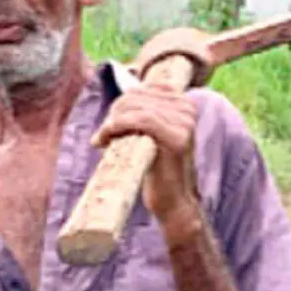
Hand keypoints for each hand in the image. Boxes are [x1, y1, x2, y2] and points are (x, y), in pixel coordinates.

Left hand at [90, 82, 202, 232]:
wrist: (173, 201)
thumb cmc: (156, 168)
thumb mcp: (150, 133)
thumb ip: (140, 112)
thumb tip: (116, 101)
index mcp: (183, 101)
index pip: (141, 89)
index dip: (120, 105)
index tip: (109, 126)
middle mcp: (187, 107)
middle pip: (135, 96)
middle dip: (114, 114)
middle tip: (103, 136)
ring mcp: (185, 121)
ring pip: (134, 106)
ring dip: (111, 123)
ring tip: (103, 140)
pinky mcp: (178, 136)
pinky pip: (140, 119)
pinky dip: (116, 127)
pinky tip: (105, 140)